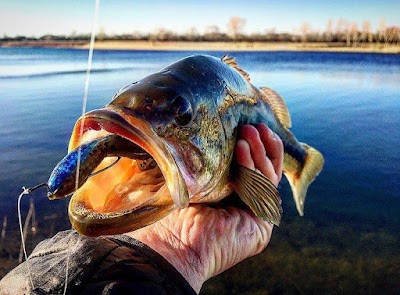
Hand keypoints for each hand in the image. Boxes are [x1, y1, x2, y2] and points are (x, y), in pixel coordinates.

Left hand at [128, 124, 283, 292]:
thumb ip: (204, 161)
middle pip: (265, 173)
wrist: (171, 245)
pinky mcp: (261, 227)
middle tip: (253, 126)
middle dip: (261, 147)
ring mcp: (254, 218)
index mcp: (229, 199)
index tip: (251, 126)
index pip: (250, 170)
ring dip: (258, 153)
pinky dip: (253, 169)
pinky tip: (241, 149)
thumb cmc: (171, 213)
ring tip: (247, 132)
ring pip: (267, 179)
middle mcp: (244, 208)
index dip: (255, 148)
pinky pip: (262, 191)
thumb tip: (202, 129)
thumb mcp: (191, 179)